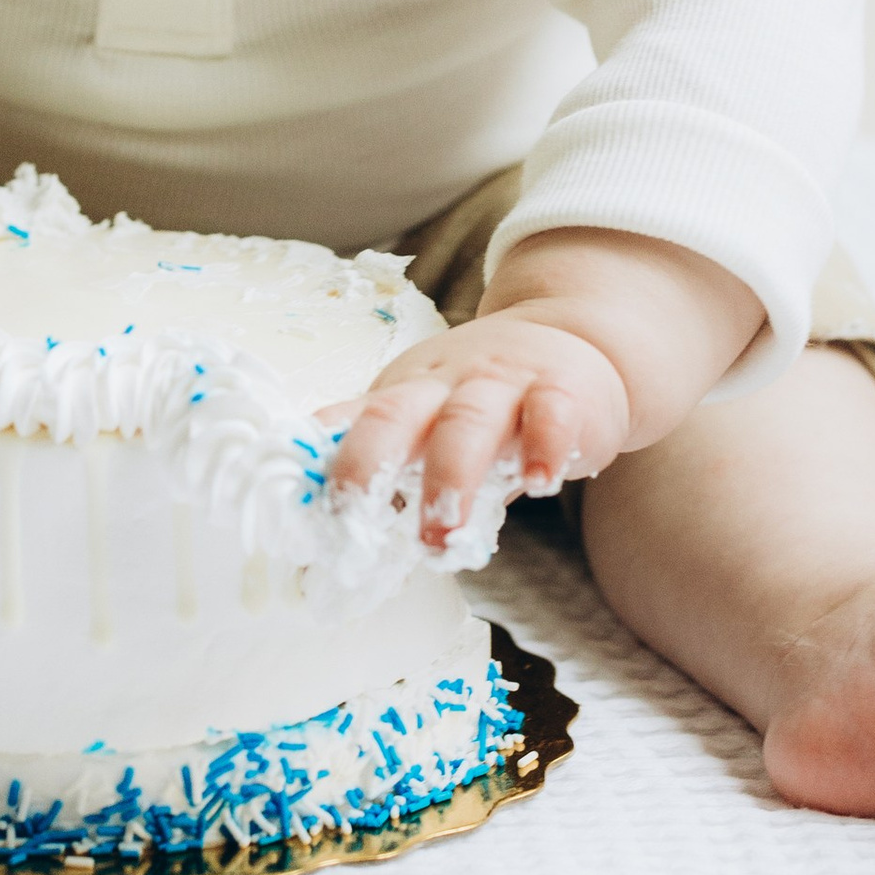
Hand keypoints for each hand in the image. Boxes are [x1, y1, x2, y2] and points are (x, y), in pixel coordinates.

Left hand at [329, 313, 632, 550]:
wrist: (573, 332)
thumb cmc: (488, 393)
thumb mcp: (431, 415)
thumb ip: (396, 465)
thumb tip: (333, 542)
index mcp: (404, 393)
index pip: (352, 424)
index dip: (322, 464)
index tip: (302, 512)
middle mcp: (444, 385)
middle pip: (394, 415)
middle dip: (368, 466)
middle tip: (354, 525)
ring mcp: (502, 384)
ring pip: (466, 422)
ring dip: (449, 477)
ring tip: (441, 535)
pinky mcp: (562, 390)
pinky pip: (549, 414)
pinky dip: (543, 447)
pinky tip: (539, 484)